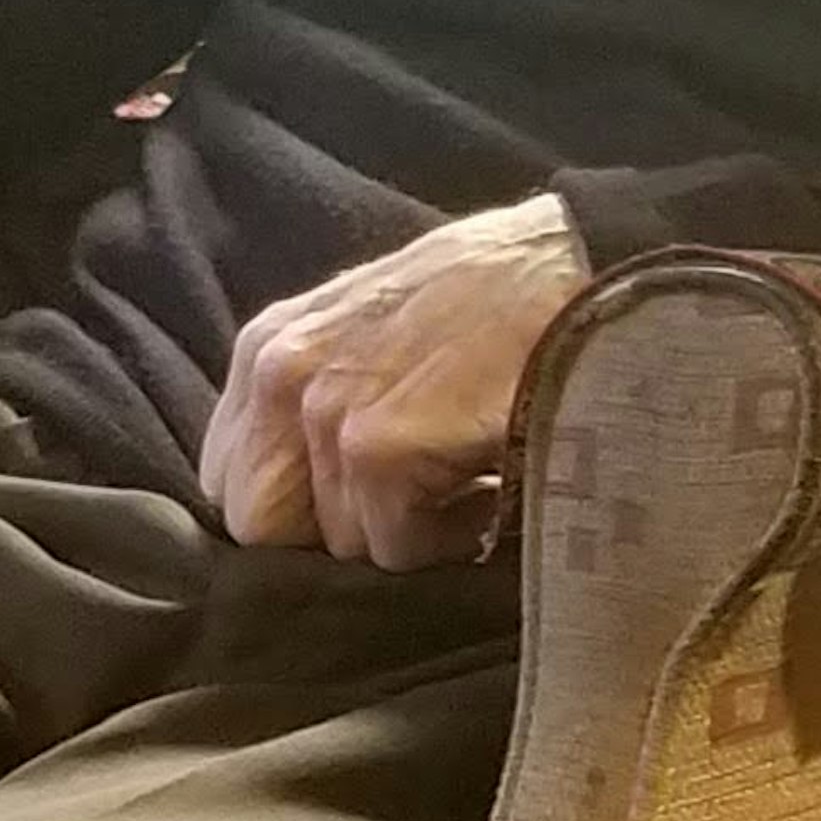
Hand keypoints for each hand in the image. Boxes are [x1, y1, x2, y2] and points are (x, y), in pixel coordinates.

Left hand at [200, 196, 591, 567]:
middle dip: (333, 532)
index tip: (365, 496)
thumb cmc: (501, 302)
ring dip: (405, 531)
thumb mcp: (378, 330)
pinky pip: (396, 551)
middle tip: (410, 501)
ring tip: (464, 475)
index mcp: (268, 348)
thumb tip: (311, 493)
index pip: (229, 480)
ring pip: (338, 546)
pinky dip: (451, 536)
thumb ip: (323, 396)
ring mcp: (324, 413)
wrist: (590, 269)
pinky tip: (489, 479)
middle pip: (258, 525)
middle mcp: (278, 375)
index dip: (300, 503)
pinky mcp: (378, 450)